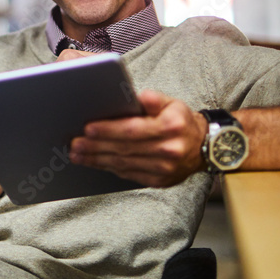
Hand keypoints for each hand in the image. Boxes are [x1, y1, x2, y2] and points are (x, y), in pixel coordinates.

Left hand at [69, 90, 208, 187]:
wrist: (205, 147)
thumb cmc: (181, 121)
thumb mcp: (172, 103)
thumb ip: (154, 99)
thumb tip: (139, 97)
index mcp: (171, 127)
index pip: (132, 129)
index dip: (108, 130)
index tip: (88, 128)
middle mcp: (169, 150)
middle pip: (124, 148)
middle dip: (95, 146)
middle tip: (74, 143)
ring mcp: (165, 169)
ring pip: (123, 164)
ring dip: (97, 159)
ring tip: (78, 154)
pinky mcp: (159, 181)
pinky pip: (129, 175)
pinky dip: (109, 168)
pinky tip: (95, 162)